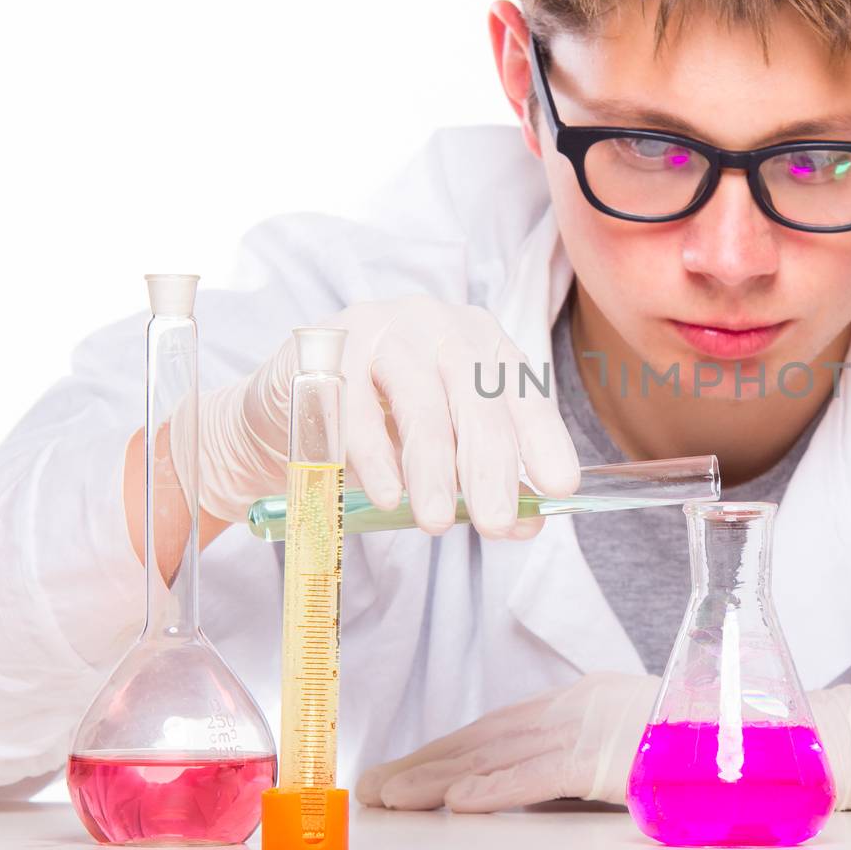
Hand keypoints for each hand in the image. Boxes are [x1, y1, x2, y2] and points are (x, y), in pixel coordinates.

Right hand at [175, 296, 579, 538]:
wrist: (290, 407)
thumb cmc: (383, 425)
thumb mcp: (443, 450)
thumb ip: (485, 480)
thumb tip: (529, 524)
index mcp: (482, 341)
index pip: (523, 390)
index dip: (544, 438)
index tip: (560, 488)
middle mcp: (439, 325)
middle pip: (476, 395)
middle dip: (489, 466)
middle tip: (496, 525)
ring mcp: (381, 329)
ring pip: (419, 401)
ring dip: (432, 468)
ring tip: (438, 522)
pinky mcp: (325, 348)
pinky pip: (355, 407)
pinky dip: (373, 457)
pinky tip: (388, 496)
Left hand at [356, 673, 850, 812]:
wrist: (775, 729)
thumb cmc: (721, 736)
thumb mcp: (649, 734)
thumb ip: (607, 748)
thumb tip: (576, 771)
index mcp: (589, 697)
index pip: (504, 723)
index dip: (451, 745)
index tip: (410, 766)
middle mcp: (582, 704)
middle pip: (487, 735)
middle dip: (427, 761)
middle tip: (375, 784)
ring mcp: (594, 726)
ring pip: (497, 752)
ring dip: (438, 776)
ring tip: (391, 796)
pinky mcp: (609, 755)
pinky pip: (540, 775)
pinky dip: (495, 786)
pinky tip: (455, 802)